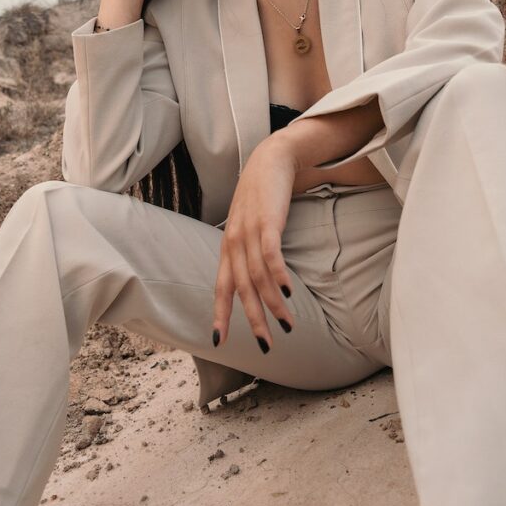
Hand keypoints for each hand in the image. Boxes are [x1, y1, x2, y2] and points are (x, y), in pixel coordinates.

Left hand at [212, 136, 298, 352]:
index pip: (221, 287)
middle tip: (265, 346)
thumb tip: (255, 280)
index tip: (217, 343)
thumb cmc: (260, 196)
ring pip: (257, 277)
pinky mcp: (267, 221)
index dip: (219, 315)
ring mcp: (249, 231)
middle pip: (241, 289)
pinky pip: (271, 254)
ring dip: (273, 304)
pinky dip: (278, 275)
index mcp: (228, 247)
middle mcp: (234, 242)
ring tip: (288, 324)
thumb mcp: (248, 225)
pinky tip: (289, 291)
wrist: (270, 159)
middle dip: (253, 320)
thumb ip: (248, 251)